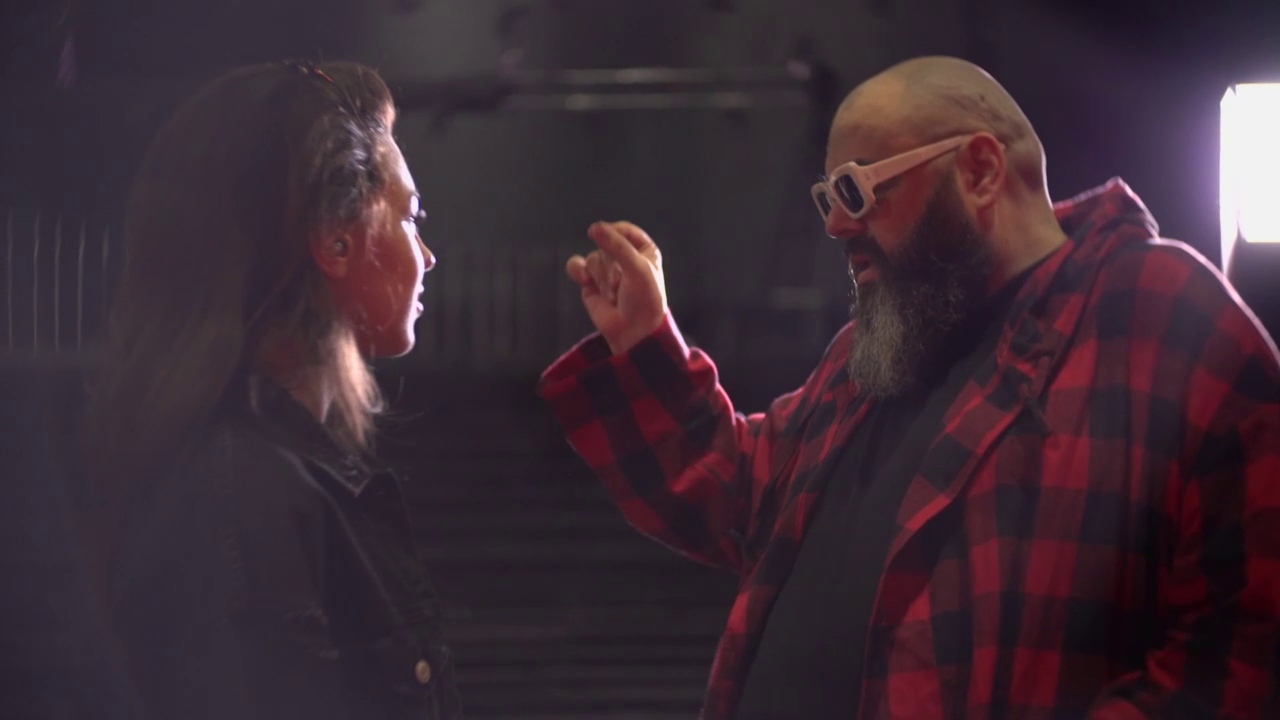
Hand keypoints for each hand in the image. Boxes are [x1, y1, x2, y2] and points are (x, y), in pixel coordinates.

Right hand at [566, 221, 667, 354]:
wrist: (633, 332)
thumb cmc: (644, 300)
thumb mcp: (637, 268)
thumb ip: (616, 245)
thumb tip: (594, 227)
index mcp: (644, 251)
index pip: (625, 230)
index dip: (616, 234)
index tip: (611, 241)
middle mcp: (625, 258)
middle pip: (606, 245)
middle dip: (610, 266)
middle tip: (621, 285)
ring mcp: (606, 270)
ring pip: (593, 258)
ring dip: (601, 277)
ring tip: (613, 295)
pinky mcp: (591, 283)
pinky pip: (577, 266)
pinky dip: (578, 271)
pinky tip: (584, 280)